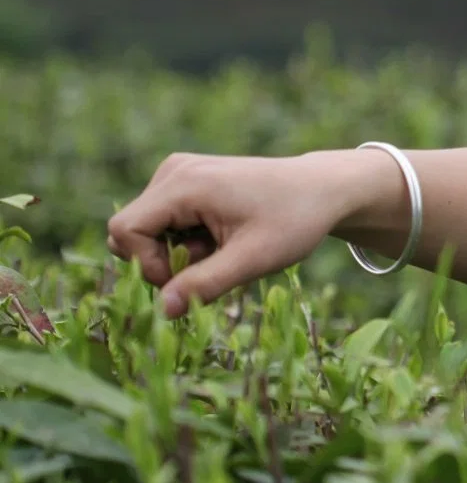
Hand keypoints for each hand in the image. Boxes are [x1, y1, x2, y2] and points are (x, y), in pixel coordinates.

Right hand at [107, 150, 402, 318]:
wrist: (324, 189)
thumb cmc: (294, 220)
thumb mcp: (252, 259)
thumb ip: (204, 284)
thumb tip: (162, 311)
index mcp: (184, 183)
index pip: (125, 230)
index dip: (146, 264)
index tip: (186, 278)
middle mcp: (174, 171)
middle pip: (131, 231)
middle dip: (163, 260)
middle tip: (213, 263)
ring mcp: (179, 172)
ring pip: (148, 230)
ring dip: (178, 252)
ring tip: (224, 248)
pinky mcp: (187, 180)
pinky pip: (165, 221)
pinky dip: (187, 239)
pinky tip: (222, 237)